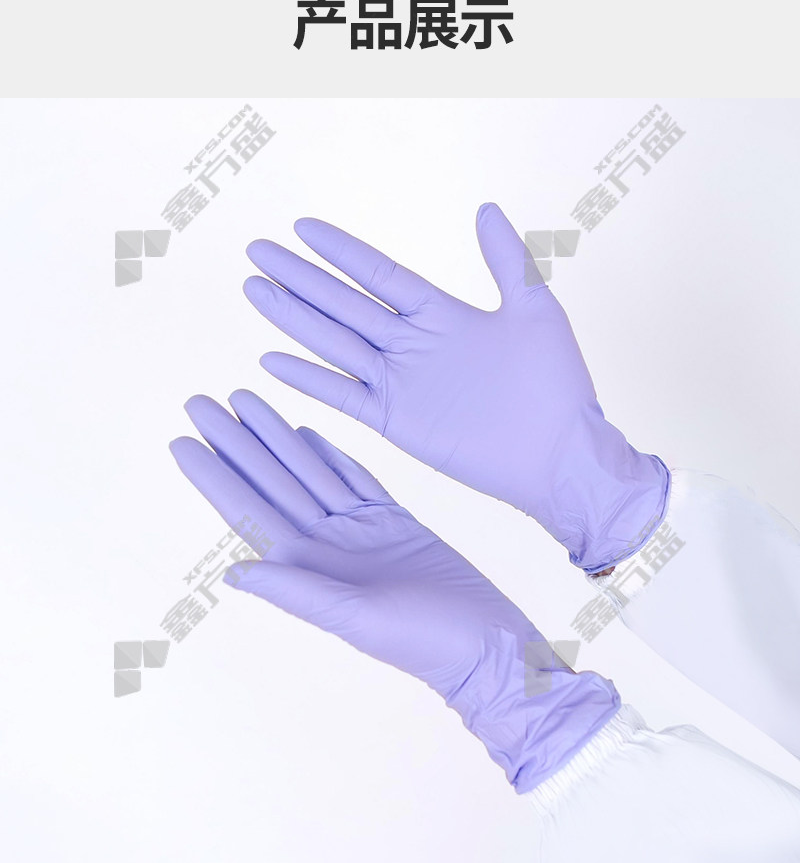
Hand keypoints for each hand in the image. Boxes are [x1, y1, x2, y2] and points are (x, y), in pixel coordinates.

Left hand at [169, 389, 618, 790]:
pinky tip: (306, 432)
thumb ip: (298, 592)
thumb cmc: (424, 642)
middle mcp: (326, 545)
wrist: (485, 641)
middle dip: (237, 443)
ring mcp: (358, 531)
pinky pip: (352, 478)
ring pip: (308, 471)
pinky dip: (329, 454)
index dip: (214, 476)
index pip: (249, 512)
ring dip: (276, 438)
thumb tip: (233, 573)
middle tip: (203, 402)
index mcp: (310, 568)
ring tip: (248, 401)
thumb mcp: (357, 619)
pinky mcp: (392, 521)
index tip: (183, 440)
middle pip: (271, 482)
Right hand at [242, 203, 668, 572]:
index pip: (378, 273)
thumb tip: (486, 207)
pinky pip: (343, 396)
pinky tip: (272, 360)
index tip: (302, 227)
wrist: (560, 455)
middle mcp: (412, 344)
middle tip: (258, 251)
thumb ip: (507, 260)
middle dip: (299, 277)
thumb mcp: (535, 309)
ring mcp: (400, 382)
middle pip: (343, 302)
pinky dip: (308, 379)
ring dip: (293, 318)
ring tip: (254, 289)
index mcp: (441, 314)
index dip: (340, 250)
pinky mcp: (397, 421)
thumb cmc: (557, 385)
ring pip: (334, 342)